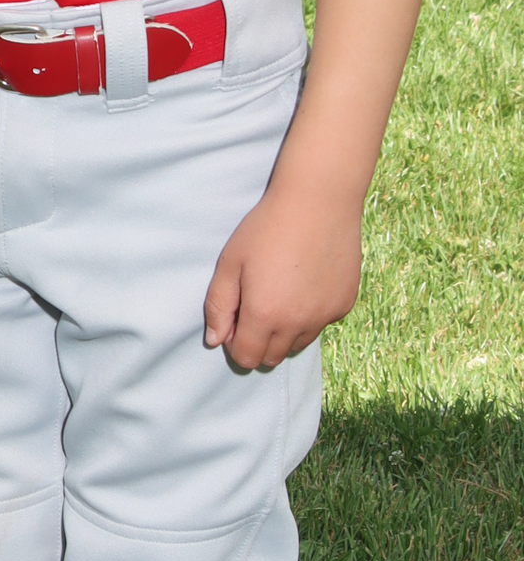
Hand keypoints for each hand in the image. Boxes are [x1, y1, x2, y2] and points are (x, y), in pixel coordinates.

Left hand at [203, 180, 361, 369]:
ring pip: (298, 344)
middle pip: (273, 358)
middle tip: (255, 306)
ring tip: (280, 293)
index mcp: (265, 314)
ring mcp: (326, 316)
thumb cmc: (267, 228)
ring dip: (285, 332)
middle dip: (258, 342)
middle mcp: (298, 323)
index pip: (247, 358)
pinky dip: (310, 315)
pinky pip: (321, 324)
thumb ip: (219, 306)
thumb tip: (215, 340)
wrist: (318, 202)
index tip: (234, 320)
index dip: (235, 344)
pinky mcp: (345, 305)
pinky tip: (305, 283)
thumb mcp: (230, 263)